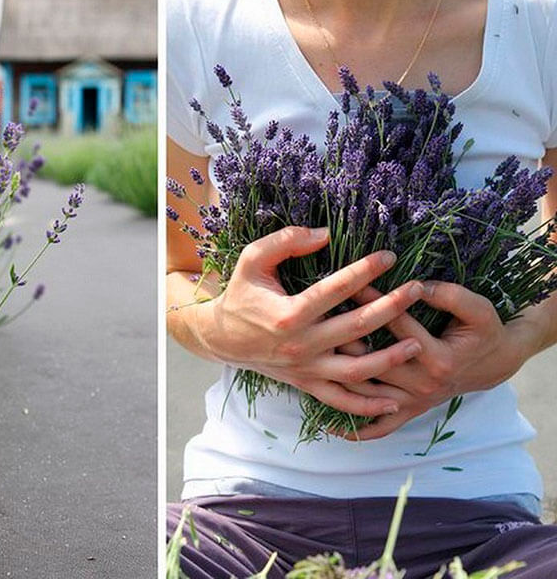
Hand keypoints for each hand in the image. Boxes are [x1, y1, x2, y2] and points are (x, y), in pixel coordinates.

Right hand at [191, 225, 425, 417]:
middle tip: (418, 289)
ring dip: (390, 358)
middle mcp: (300, 345)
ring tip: (417, 342)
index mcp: (288, 314)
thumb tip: (324, 233)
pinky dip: (368, 406)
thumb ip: (285, 241)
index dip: (366, 270)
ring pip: (356, 370)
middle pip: (356, 327)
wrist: (222, 338)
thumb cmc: (241, 295)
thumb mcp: (251, 260)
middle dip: (392, 306)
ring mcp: (305, 369)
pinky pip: (341, 401)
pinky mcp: (306, 384)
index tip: (389, 256)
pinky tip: (395, 401)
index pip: (336, 289)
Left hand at [336, 281, 538, 439]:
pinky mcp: (409, 412)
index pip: (396, 326)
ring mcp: (413, 402)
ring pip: (366, 395)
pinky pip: (379, 429)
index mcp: (438, 359)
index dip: (371, 302)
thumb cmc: (483, 332)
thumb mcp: (478, 310)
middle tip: (316, 320)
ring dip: (338, 378)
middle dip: (344, 338)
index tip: (347, 284)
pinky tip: (328, 424)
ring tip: (312, 356)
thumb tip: (419, 285)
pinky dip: (355, 429)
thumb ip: (450, 295)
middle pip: (373, 362)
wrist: (493, 363)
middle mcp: (422, 385)